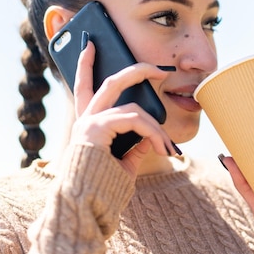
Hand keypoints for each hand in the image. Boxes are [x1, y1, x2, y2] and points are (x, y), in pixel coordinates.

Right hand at [69, 41, 175, 177]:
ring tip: (168, 147)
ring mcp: (89, 122)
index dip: (86, 65)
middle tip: (159, 69)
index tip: (90, 46)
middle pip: (110, 82)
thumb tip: (149, 137)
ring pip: (131, 105)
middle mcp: (85, 120)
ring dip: (156, 126)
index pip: (84, 87)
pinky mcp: (96, 129)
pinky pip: (134, 120)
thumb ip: (133, 146)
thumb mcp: (122, 163)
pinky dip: (153, 133)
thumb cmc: (102, 190)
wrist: (84, 208)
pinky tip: (162, 149)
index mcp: (88, 125)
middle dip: (136, 70)